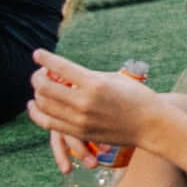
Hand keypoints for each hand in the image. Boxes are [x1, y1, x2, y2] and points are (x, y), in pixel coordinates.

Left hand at [27, 52, 162, 154]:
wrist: (151, 125)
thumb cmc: (137, 97)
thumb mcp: (113, 78)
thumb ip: (87, 76)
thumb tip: (64, 72)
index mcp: (95, 83)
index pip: (60, 67)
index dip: (45, 59)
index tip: (37, 54)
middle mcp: (84, 102)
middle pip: (45, 87)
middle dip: (37, 77)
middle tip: (39, 72)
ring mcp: (80, 120)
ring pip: (43, 106)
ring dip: (36, 94)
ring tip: (38, 88)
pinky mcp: (79, 132)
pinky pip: (48, 123)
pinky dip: (37, 113)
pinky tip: (35, 106)